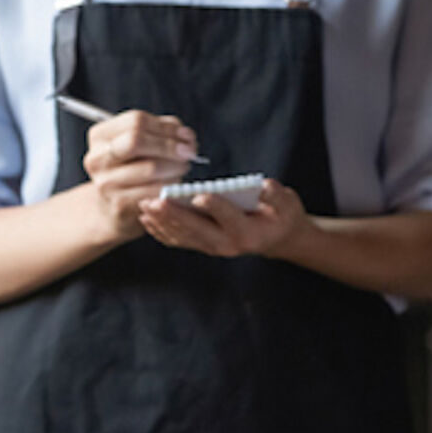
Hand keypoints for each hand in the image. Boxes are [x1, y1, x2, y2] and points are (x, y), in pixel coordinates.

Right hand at [82, 110, 197, 240]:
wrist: (114, 207)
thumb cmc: (133, 168)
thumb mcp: (142, 145)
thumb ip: (164, 132)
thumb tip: (186, 137)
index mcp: (100, 135)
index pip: (136, 121)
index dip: (167, 127)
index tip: (187, 136)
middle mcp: (97, 157)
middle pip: (136, 140)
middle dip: (169, 145)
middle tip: (189, 153)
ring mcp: (105, 182)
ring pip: (150, 167)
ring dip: (175, 167)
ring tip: (182, 168)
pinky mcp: (118, 203)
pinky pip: (154, 190)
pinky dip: (171, 185)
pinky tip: (174, 184)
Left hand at [137, 178, 309, 258]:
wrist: (276, 238)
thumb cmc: (281, 216)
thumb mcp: (287, 204)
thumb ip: (276, 196)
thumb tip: (264, 185)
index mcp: (248, 231)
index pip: (229, 216)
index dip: (215, 206)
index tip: (199, 195)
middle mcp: (227, 243)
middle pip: (197, 228)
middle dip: (175, 215)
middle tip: (155, 201)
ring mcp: (212, 247)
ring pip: (183, 236)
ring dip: (162, 222)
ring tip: (144, 206)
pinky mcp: (203, 246)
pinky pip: (178, 240)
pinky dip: (161, 230)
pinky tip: (146, 218)